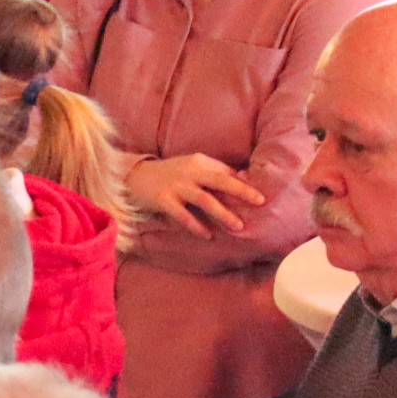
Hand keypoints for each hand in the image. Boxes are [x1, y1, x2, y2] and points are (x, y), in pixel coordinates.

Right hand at [123, 153, 264, 237]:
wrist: (135, 176)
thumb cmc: (170, 173)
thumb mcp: (192, 167)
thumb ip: (214, 172)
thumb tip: (242, 178)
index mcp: (199, 162)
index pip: (226, 172)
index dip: (244, 183)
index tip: (261, 194)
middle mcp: (189, 172)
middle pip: (220, 181)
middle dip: (241, 191)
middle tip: (260, 201)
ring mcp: (176, 186)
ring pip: (204, 200)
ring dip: (223, 213)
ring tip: (238, 226)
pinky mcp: (163, 200)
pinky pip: (182, 215)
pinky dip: (195, 225)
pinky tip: (207, 235)